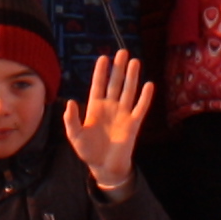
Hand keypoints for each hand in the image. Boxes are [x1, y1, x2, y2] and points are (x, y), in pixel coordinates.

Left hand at [63, 49, 154, 196]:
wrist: (104, 167)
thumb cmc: (88, 151)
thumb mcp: (75, 135)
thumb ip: (71, 120)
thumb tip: (71, 102)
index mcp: (95, 108)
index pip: (98, 85)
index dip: (101, 72)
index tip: (103, 57)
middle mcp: (110, 107)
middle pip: (115, 83)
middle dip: (118, 68)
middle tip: (122, 52)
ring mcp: (123, 114)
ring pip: (128, 91)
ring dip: (132, 77)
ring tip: (135, 61)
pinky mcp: (133, 124)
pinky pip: (140, 108)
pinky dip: (145, 97)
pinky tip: (149, 85)